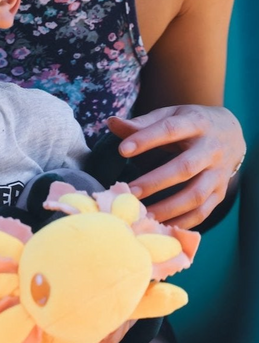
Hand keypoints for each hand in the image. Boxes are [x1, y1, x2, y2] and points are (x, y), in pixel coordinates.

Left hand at [108, 105, 244, 228]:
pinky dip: (182, 222)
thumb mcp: (170, 115)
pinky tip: (161, 227)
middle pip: (184, 167)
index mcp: (196, 123)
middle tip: (129, 191)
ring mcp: (218, 173)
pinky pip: (203, 212)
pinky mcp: (220, 192)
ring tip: (142, 214)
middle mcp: (211, 148)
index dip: (146, 139)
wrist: (231, 133)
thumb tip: (111, 123)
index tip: (122, 150)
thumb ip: (142, 123)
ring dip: (168, 208)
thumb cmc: (190, 124)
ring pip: (196, 195)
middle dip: (155, 181)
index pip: (171, 130)